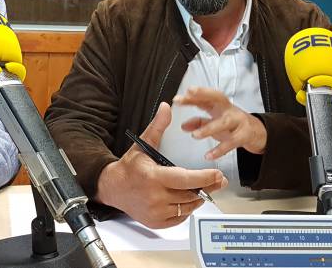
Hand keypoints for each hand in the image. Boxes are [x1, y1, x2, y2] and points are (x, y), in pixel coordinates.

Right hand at [96, 102, 226, 228]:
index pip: (186, 179)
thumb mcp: (142, 144)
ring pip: (188, 207)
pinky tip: (186, 198)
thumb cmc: (129, 167)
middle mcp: (155, 197)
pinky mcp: (157, 222)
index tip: (217, 174)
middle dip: (207, 187)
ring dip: (197, 197)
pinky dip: (186, 209)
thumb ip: (158, 126)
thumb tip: (166, 108)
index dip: (205, 178)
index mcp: (153, 177)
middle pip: (191, 194)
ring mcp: (156, 212)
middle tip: (218, 180)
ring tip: (202, 188)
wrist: (113, 188)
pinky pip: (180, 218)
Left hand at [175, 87, 266, 159]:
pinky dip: (220, 150)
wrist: (257, 133)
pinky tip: (209, 155)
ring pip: (224, 122)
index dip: (191, 96)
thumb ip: (198, 122)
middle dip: (203, 94)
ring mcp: (238, 120)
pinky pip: (232, 142)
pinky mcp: (245, 135)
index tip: (177, 99)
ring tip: (195, 135)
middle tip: (189, 94)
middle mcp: (228, 109)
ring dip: (209, 128)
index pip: (204, 97)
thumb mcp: (215, 121)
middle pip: (217, 97)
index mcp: (219, 105)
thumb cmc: (233, 124)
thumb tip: (183, 126)